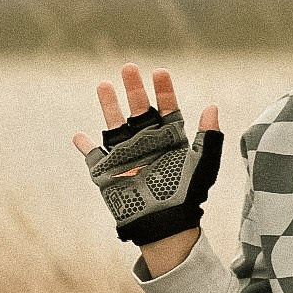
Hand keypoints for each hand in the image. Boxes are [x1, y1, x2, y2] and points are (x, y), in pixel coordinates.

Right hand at [75, 64, 222, 270]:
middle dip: (134, 88)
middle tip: (129, 67)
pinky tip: (80, 135)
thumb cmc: (187, 196)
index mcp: (171, 139)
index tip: (160, 72)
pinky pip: (94, 155)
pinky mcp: (109, 171)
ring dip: (109, 105)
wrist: (165, 225)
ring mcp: (127, 155)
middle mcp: (148, 143)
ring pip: (115, 124)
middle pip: (139, 109)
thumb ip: (209, 138)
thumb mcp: (203, 165)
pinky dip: (86, 146)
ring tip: (103, 85)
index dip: (164, 90)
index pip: (167, 108)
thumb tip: (212, 107)